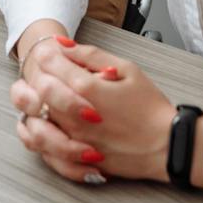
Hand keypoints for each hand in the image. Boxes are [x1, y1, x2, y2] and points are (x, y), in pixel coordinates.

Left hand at [11, 40, 175, 183]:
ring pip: (37, 119)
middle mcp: (76, 116)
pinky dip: (42, 133)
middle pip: (39, 90)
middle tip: (46, 72)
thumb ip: (92, 56)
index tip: (49, 52)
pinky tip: (51, 123)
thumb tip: (64, 44)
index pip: (52, 65)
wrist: (166, 146)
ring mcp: (74, 139)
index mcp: (89, 89)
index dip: (47, 55)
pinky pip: (46, 147)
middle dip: (39, 76)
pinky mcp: (76, 158)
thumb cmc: (151, 109)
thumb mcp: (127, 70)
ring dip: (36, 105)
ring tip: (47, 97)